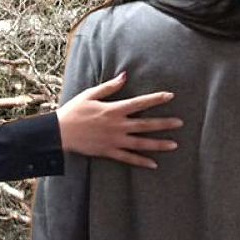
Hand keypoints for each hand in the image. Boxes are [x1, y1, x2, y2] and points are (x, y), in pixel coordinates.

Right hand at [56, 72, 181, 168]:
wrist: (59, 132)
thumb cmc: (74, 110)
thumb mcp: (90, 94)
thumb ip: (110, 87)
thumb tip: (125, 76)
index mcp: (113, 109)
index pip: (140, 103)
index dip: (156, 99)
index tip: (170, 96)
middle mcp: (117, 125)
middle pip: (145, 125)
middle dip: (164, 124)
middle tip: (180, 123)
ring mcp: (114, 140)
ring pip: (141, 143)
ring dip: (158, 144)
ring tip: (174, 145)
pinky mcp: (108, 152)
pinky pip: (128, 158)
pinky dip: (141, 161)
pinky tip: (154, 164)